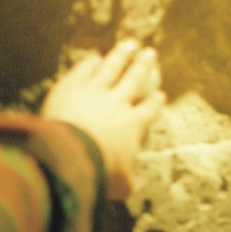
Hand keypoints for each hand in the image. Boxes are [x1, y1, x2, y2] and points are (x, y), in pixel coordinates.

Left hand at [41, 40, 164, 199]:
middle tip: (150, 53)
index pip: (148, 110)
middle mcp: (117, 102)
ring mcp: (94, 91)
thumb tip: (130, 187)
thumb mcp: (120, 184)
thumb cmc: (99, 171)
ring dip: (122, 55)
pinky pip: (84, 71)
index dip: (154, 102)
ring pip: (112, 68)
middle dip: (143, 66)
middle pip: (134, 79)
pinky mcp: (71, 87)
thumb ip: (126, 181)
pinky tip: (94, 57)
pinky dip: (90, 64)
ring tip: (130, 44)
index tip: (159, 95)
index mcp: (133, 124)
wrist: (71, 155)